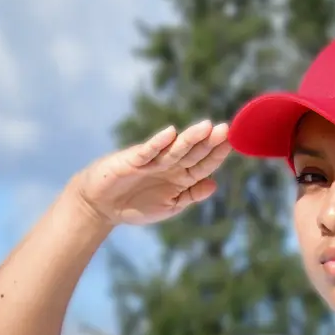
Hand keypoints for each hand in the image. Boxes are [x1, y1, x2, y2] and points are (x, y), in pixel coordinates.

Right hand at [73, 119, 230, 227]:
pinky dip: (158, 143)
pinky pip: (147, 151)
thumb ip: (191, 195)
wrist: (102, 206)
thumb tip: (214, 184)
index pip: (202, 165)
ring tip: (206, 127)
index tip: (231, 143)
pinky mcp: (132, 160)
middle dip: (209, 142)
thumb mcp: (169, 207)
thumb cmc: (136, 206)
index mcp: (180, 178)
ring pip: (174, 149)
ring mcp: (152, 161)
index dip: (216, 155)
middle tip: (225, 129)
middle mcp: (169, 166)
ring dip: (190, 138)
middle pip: (192, 152)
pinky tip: (170, 134)